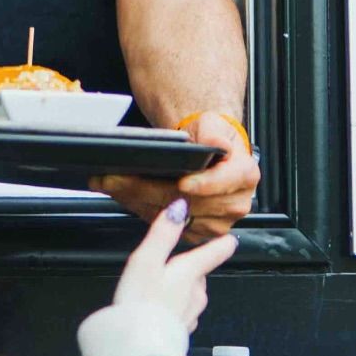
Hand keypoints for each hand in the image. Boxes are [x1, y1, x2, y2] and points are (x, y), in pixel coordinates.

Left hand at [90, 112, 259, 242]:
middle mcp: (234, 203)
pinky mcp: (197, 232)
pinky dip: (139, 209)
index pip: (223, 183)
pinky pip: (164, 225)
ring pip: (169, 216)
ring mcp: (216, 222)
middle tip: (116, 177)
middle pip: (187, 201)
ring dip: (135, 200)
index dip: (202, 185)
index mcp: (243, 176)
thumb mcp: (213, 123)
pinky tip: (122, 194)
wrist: (207, 152)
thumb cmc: (209, 136)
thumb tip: (217, 143)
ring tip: (111, 183)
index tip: (182, 183)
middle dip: (147, 188)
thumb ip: (213, 132)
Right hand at [114, 200, 237, 330]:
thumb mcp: (146, 259)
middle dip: (192, 267)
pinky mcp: (180, 331)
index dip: (222, 244)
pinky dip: (174, 307)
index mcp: (190, 273)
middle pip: (200, 274)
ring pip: (192, 295)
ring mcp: (190, 315)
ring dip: (183, 288)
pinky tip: (160, 309)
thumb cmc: (140, 304)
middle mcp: (195, 294)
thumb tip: (179, 207)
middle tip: (179, 261)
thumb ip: (163, 233)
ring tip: (164, 285)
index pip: (213, 253)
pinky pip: (182, 313)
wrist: (137, 349)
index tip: (230, 239)